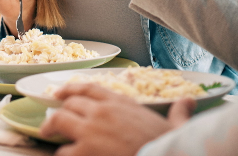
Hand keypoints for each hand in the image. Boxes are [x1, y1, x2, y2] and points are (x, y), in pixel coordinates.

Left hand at [40, 83, 194, 155]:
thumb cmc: (167, 146)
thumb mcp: (175, 126)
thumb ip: (178, 112)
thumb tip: (189, 102)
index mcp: (119, 102)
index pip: (88, 87)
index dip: (70, 88)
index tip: (60, 92)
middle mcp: (100, 112)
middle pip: (69, 103)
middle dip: (60, 110)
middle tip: (53, 119)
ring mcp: (89, 131)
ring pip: (59, 121)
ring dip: (53, 128)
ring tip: (48, 134)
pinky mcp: (84, 152)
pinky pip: (63, 151)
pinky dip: (62, 154)